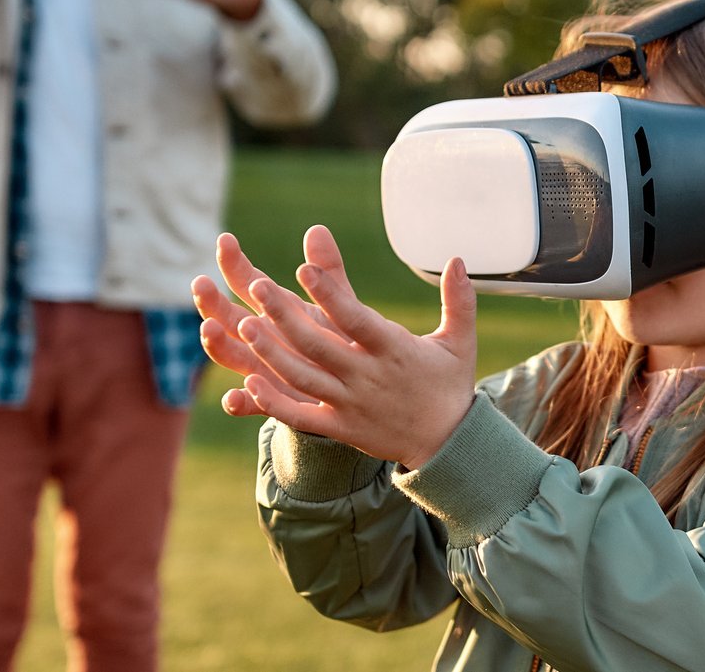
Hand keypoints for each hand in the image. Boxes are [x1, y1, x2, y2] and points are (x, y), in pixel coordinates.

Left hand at [194, 226, 476, 469]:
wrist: (447, 444)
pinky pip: (300, 416)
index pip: (355, 319)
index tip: (304, 269)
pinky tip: (248, 381)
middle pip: (318, 344)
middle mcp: (367, 376)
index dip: (329, 295)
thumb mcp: (460, 341)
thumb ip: (458, 299)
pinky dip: (273, 402)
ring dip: (271, 352)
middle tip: (257, 285)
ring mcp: (350, 404)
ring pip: (302, 377)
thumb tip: (458, 259)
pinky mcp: (339, 427)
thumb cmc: (450, 385)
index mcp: (394, 350)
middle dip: (285, 315)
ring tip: (244, 324)